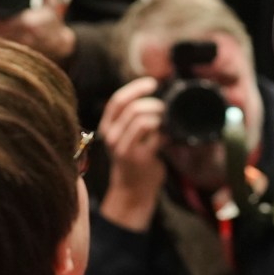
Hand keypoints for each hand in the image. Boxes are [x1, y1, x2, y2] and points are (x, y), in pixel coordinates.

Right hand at [96, 76, 167, 231]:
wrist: (132, 191)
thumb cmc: (133, 160)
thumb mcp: (125, 137)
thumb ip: (131, 118)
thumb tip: (152, 95)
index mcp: (107, 127)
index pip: (118, 100)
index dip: (136, 88)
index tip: (152, 83)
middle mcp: (111, 137)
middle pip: (133, 108)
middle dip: (154, 104)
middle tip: (164, 109)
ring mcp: (124, 148)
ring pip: (143, 120)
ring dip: (160, 118)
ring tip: (165, 124)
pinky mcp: (139, 158)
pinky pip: (155, 136)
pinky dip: (165, 133)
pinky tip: (166, 139)